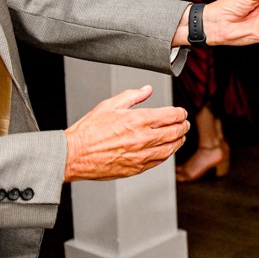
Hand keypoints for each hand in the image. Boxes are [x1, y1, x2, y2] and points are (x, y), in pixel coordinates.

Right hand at [63, 85, 189, 181]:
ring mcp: (141, 155)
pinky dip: (167, 154)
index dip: (180, 113)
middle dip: (183, 126)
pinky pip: (159, 161)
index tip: (181, 112)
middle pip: (175, 132)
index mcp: (138, 120)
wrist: (73, 155)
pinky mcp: (136, 168)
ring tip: (181, 136)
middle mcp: (143, 138)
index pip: (171, 115)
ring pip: (170, 148)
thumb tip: (147, 90)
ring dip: (179, 141)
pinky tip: (167, 150)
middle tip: (185, 124)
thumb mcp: (109, 105)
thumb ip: (132, 96)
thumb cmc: (88, 132)